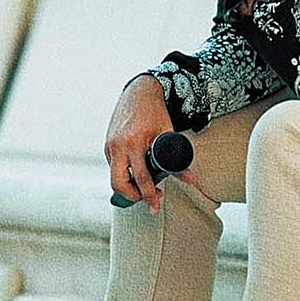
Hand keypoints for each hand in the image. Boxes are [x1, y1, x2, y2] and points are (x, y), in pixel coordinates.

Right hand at [104, 75, 199, 214]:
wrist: (139, 93)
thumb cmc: (155, 113)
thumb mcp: (168, 135)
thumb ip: (178, 160)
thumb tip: (192, 180)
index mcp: (134, 142)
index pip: (141, 178)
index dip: (149, 196)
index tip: (155, 207)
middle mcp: (118, 146)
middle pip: (119, 184)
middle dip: (133, 196)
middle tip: (148, 198)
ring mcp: (110, 146)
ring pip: (114, 177)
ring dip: (128, 186)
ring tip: (145, 185)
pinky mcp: (107, 145)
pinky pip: (113, 167)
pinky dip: (124, 174)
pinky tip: (137, 171)